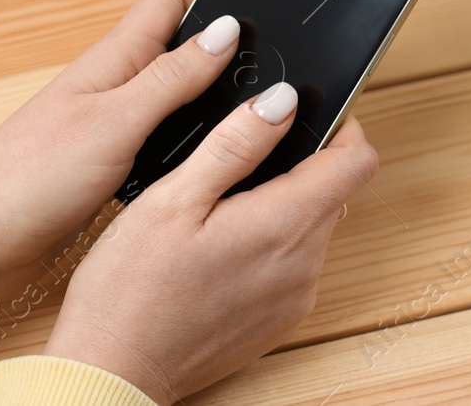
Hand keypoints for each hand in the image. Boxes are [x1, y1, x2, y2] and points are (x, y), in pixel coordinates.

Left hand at [0, 0, 245, 331]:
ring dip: (216, 94)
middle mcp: (119, 81)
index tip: (264, 10)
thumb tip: (228, 31)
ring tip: (258, 112)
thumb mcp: (113, 123)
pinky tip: (217, 157)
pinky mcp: (115, 160)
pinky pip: (169, 133)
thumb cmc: (26, 180)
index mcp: (116, 57)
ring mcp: (117, 120)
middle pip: (186, 40)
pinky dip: (196, 137)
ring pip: (182, 89)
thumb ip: (171, 78)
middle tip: (276, 70)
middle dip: (230, 45)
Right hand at [44, 106, 376, 402]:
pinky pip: (294, 264)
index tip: (308, 118)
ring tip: (219, 209)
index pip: (357, 161)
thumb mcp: (173, 198)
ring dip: (281, 206)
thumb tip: (283, 101)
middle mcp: (304, 265)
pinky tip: (220, 249)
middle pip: (333, 191)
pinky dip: (270, 245)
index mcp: (283, 225)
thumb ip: (236, 144)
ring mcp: (295, 297)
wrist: (114, 370)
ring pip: (312, 226)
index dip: (342, 129)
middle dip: (298, 166)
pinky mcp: (281, 320)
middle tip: (237, 165)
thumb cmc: (129, 288)